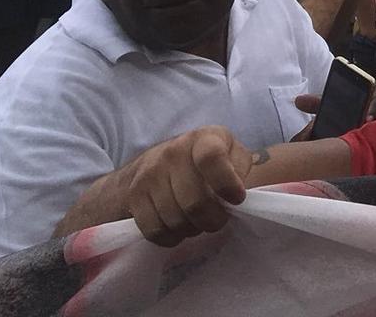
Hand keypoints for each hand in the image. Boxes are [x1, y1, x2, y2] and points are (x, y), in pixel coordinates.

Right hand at [114, 126, 255, 245]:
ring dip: (192, 229)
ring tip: (199, 222)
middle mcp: (174, 152)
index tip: (237, 199)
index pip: (211, 158)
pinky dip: (171, 237)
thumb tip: (237, 196)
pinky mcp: (135, 195)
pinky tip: (180, 228)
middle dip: (213, 219)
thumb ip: (240, 170)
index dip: (226, 184)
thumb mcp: (232, 154)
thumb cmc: (209, 160)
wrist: (159, 159)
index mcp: (204, 138)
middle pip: (194, 201)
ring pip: (175, 220)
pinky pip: (155, 230)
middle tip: (218, 220)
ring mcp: (150, 173)